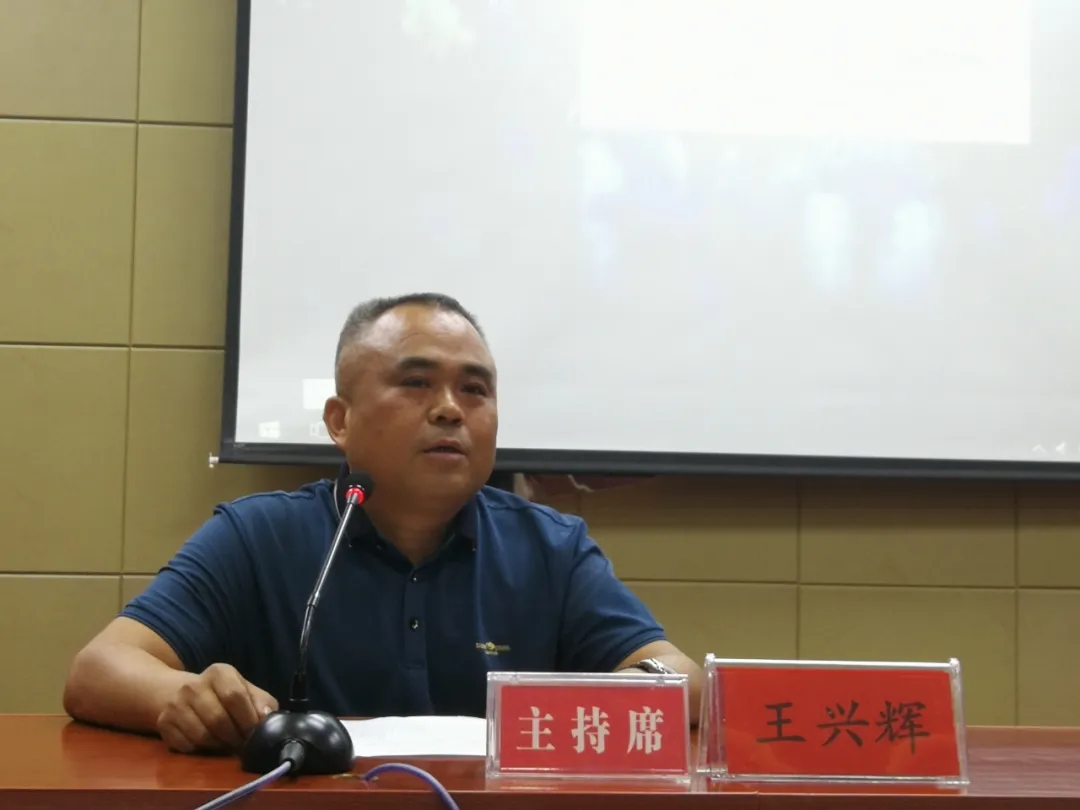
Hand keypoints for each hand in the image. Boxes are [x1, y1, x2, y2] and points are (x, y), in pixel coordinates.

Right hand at [157, 663, 277, 752]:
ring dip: (219, 745)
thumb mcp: (244, 688)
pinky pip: (187, 746)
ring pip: (202, 736)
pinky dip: (200, 750)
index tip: (254, 732)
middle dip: (235, 737)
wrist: (175, 692)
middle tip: (242, 744)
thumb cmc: (220, 693)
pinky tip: (207, 743)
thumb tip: (267, 717)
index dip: (247, 719)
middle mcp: (193, 685)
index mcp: (219, 672)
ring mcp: (176, 704)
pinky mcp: (163, 723)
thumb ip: (260, 701)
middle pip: (219, 719)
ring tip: (226, 743)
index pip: (235, 696)